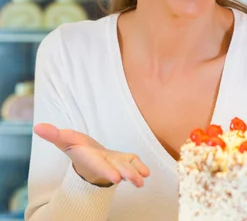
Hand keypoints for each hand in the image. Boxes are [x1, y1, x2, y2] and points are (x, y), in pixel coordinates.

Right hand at [34, 123, 149, 186]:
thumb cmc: (78, 149)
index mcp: (90, 158)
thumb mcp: (65, 140)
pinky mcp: (124, 159)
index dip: (106, 171)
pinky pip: (133, 162)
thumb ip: (54, 134)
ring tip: (141, 181)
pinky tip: (147, 173)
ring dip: (133, 174)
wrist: (90, 159)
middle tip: (131, 180)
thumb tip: (37, 127)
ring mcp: (115, 162)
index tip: (116, 178)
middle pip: (114, 168)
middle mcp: (104, 162)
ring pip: (126, 168)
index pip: (98, 164)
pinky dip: (140, 167)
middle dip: (123, 173)